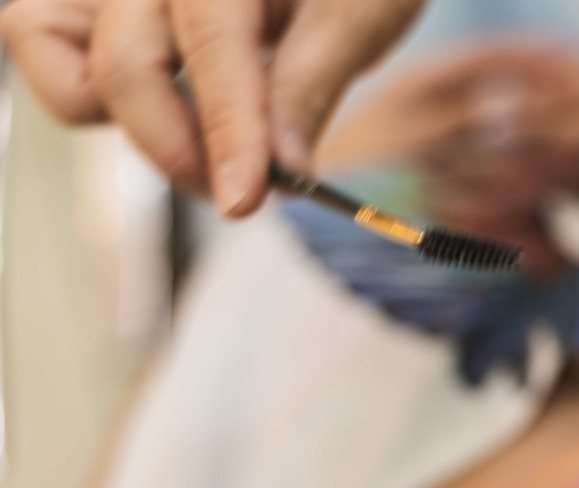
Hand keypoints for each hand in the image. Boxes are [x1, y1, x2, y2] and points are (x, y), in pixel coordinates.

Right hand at [1, 0, 426, 215]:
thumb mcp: (356, 17)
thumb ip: (309, 86)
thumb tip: (283, 169)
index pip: (211, 48)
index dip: (229, 134)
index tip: (244, 201)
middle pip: (125, 64)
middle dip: (179, 149)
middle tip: (243, 194)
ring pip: (44, 42)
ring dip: (121, 115)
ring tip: (202, 145)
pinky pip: (48, 41)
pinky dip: (93, 90)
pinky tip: (169, 113)